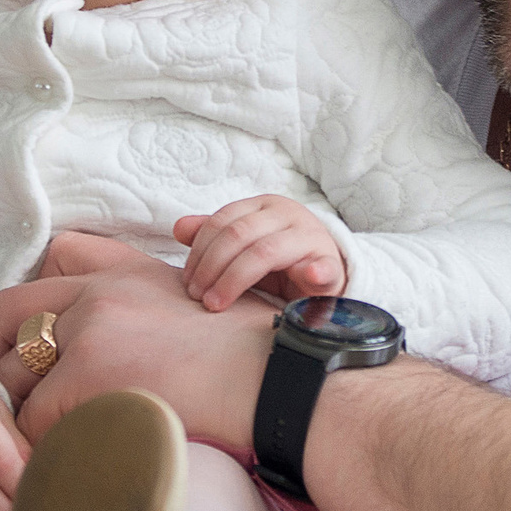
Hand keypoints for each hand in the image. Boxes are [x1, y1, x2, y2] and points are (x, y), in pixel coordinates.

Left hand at [0, 232, 274, 448]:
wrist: (272, 379)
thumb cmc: (251, 360)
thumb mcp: (196, 312)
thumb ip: (148, 316)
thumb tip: (122, 354)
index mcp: (120, 278)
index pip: (36, 287)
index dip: (11, 327)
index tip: (9, 359)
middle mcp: (98, 295)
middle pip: (12, 321)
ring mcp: (89, 332)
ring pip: (17, 375)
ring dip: (18, 412)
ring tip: (31, 443)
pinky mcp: (88, 374)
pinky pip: (35, 416)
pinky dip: (39, 443)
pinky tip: (56, 460)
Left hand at [173, 195, 345, 311]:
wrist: (325, 274)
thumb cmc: (279, 262)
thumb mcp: (244, 247)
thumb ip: (214, 237)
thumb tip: (179, 228)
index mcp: (263, 206)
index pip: (223, 221)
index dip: (199, 252)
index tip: (188, 283)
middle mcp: (287, 214)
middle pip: (239, 234)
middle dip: (212, 268)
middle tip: (198, 297)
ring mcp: (310, 237)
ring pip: (266, 251)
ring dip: (235, 280)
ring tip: (217, 303)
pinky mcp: (331, 263)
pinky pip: (324, 266)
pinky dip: (316, 272)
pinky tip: (309, 277)